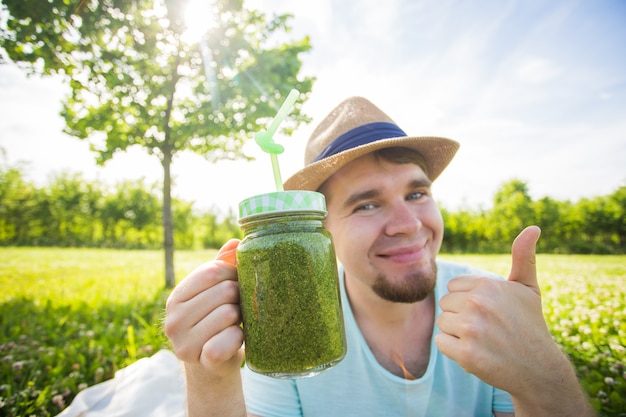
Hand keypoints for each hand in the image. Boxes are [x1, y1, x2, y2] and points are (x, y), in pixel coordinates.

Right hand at [165, 239, 243, 377]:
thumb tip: (236, 243)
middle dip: (239, 297)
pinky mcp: (200, 360)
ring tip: (234, 324)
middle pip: (224, 291)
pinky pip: (229, 339)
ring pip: (229, 313)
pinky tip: (235, 340)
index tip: (238, 283)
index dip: (233, 273)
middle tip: (238, 309)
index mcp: (176, 297)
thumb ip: (222, 266)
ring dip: (240, 318)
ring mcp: (184, 342)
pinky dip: (239, 338)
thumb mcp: (216, 293)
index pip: (212, 271)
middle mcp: (173, 319)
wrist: (213, 367)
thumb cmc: (217, 323)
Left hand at [435, 226, 558, 394]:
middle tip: (488, 328)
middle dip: (462, 316)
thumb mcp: (528, 288)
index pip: (453, 287)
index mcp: (487, 285)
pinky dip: (454, 350)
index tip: (490, 312)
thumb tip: (533, 228)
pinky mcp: (466, 353)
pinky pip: (441, 343)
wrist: (539, 369)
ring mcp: (471, 329)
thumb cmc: (530, 325)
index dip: (469, 300)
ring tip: (484, 340)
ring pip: (443, 323)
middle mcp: (477, 303)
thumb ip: (523, 257)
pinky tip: (477, 352)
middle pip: (446, 304)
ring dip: (458, 333)